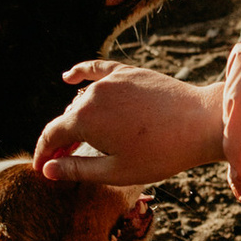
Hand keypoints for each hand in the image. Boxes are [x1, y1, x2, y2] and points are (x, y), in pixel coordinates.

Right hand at [34, 63, 227, 183]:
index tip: (40, 168)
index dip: (43, 154)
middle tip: (62, 161)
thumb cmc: (160, 154)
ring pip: (82, 100)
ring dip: (75, 118)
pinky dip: (81, 73)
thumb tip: (47, 170)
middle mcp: (92, 95)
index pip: (51, 136)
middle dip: (61, 141)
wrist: (200, 124)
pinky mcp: (128, 72)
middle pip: (67, 119)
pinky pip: (97, 69)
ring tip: (75, 138)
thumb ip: (77, 169)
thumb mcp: (115, 171)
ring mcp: (111, 81)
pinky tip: (68, 77)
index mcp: (84, 120)